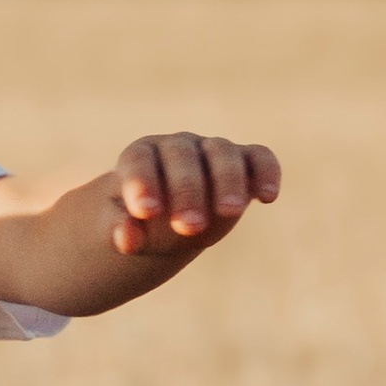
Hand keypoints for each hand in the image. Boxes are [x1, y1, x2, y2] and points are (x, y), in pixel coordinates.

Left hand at [111, 131, 280, 264]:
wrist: (170, 215)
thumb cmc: (142, 219)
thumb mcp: (121, 226)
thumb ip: (118, 229)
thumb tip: (127, 239)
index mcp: (140, 156)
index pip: (139, 161)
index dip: (142, 182)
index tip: (145, 212)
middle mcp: (177, 146)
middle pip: (182, 156)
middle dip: (186, 190)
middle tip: (188, 226)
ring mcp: (211, 150)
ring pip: (222, 153)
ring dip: (227, 181)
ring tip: (228, 212)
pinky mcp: (245, 161)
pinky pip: (259, 157)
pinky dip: (266, 172)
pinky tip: (267, 197)